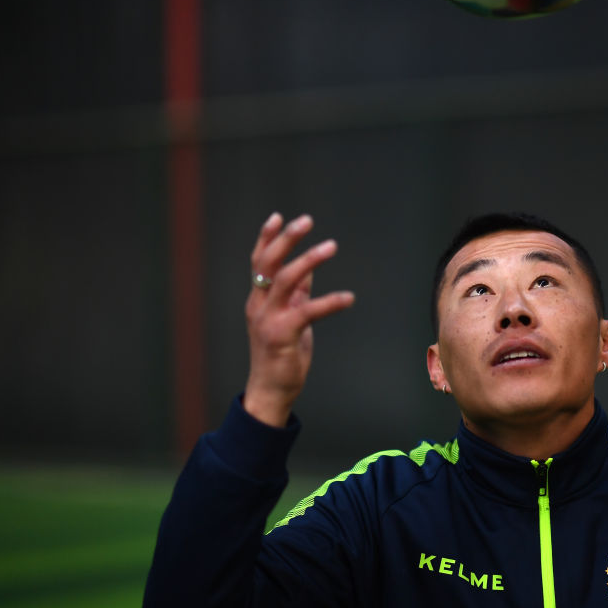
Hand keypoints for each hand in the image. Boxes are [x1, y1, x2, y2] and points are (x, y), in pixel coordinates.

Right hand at [243, 213, 354, 426]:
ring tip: (331, 245)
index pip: (258, 262)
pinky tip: (349, 298)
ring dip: (309, 260)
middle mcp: (258, 305)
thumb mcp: (287, 317)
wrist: (270, 390)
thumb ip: (295, 293)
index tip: (277, 216)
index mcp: (258, 299)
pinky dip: (330, 302)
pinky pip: (308, 311)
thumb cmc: (280, 353)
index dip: (266, 238)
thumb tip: (308, 268)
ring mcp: (268, 319)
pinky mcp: (283, 335)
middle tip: (307, 221)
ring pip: (285, 280)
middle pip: (268, 263)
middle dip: (286, 239)